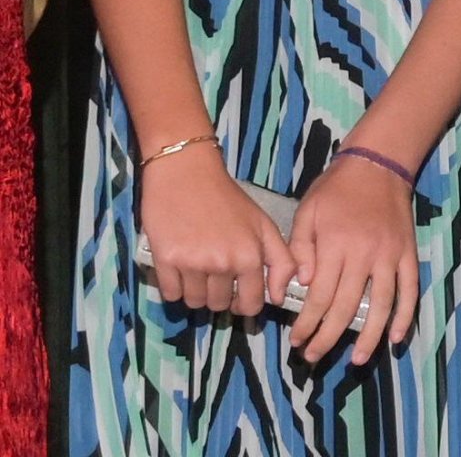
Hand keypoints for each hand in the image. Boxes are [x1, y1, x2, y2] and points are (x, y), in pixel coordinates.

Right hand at [140, 146, 295, 315]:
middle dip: (217, 293)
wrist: (186, 171)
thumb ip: (280, 259)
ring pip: (194, 302)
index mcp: (250, 255)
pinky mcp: (166, 260)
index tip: (237, 291)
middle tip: (213, 268)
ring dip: (195, 290)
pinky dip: (173, 285)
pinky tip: (178, 263)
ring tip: (196, 264)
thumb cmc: (226, 197)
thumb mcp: (262, 223)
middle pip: (219, 305)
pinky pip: (171, 294)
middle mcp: (223, 263)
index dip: (244, 302)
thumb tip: (279, 297)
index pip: (251, 304)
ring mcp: (193, 263)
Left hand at [287, 152, 418, 366]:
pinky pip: (410, 290)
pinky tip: (396, 338)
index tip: (296, 340)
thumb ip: (300, 248)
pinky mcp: (408, 254)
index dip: (307, 323)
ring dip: (368, 338)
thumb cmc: (336, 189)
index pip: (320, 296)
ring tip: (354, 360)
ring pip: (380, 306)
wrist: (378, 164)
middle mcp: (364, 254)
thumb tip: (303, 285)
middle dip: (327, 338)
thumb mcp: (307, 210)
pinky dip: (405, 316)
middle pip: (346, 308)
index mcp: (336, 245)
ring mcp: (389, 256)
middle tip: (313, 356)